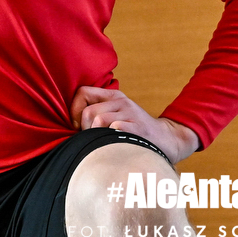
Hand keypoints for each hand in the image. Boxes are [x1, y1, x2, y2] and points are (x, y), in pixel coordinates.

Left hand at [71, 85, 199, 162]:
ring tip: (102, 143)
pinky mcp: (138, 126)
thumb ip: (97, 113)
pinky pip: (114, 128)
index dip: (74, 109)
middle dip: (84, 128)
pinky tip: (114, 144)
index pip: (82, 92)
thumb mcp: (117, 115)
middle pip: (88, 111)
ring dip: (95, 135)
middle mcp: (121, 101)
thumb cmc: (135, 131)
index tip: (77, 125)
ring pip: (98, 119)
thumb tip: (70, 123)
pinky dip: (108, 138)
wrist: (167, 140)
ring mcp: (130, 113)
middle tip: (91, 139)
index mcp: (113, 96)